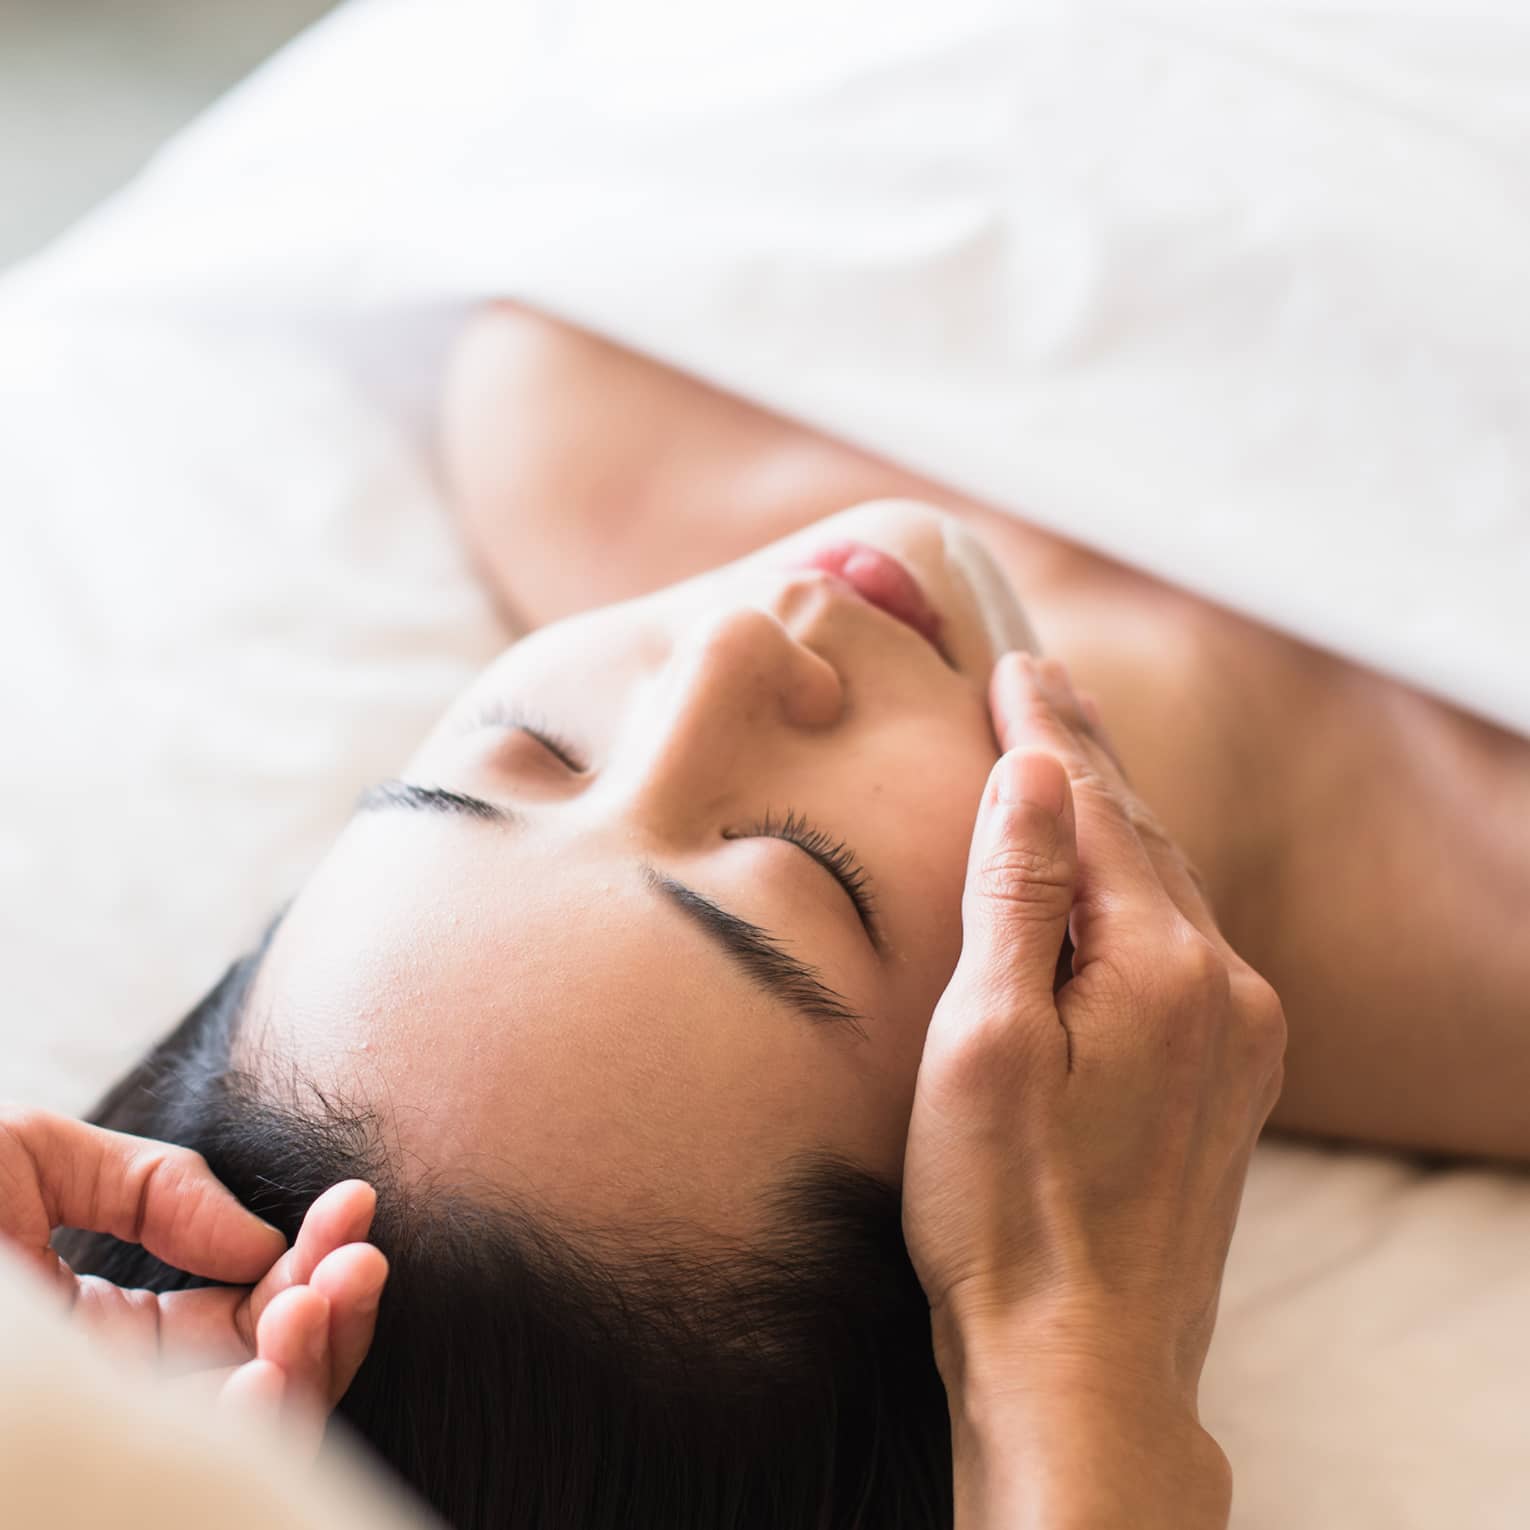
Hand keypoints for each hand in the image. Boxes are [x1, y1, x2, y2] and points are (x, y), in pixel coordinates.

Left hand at [0, 1108, 387, 1448]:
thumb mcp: (31, 1160)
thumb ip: (150, 1182)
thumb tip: (257, 1243)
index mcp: (106, 1330)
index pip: (248, 1306)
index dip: (314, 1253)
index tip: (354, 1201)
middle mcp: (123, 1396)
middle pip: (276, 1370)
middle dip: (338, 1310)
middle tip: (361, 1261)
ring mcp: (115, 1444)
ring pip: (261, 1431)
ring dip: (315, 1365)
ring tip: (313, 1303)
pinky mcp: (98, 1485)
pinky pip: (212, 1480)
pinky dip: (260, 1436)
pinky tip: (263, 1377)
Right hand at [902, 653, 1286, 1411]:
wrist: (1084, 1367)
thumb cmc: (1008, 1214)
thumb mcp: (986, 1042)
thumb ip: (1018, 896)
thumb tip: (1036, 772)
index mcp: (1164, 967)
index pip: (1097, 808)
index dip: (1046, 731)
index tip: (1012, 663)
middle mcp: (1227, 989)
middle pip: (1145, 836)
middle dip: (1083, 758)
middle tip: (1036, 680)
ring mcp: (1239, 1039)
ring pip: (1168, 890)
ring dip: (1112, 821)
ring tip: (1066, 760)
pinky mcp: (1230, 1080)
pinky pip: (1181, 946)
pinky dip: (1135, 891)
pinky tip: (1108, 880)